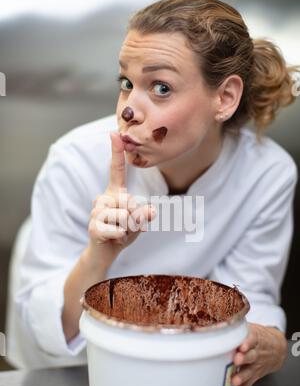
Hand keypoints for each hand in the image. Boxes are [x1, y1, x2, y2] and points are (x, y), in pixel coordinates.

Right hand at [87, 131, 155, 263]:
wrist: (105, 252)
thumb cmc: (123, 233)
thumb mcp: (138, 223)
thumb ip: (143, 215)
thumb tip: (150, 211)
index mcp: (115, 192)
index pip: (116, 170)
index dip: (116, 152)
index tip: (114, 133)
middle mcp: (103, 198)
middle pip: (130, 202)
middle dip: (135, 219)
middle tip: (125, 227)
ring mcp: (97, 211)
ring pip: (125, 216)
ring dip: (128, 229)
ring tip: (119, 233)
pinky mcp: (93, 226)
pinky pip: (117, 229)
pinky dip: (121, 237)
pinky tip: (114, 239)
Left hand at [231, 323, 287, 385]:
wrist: (276, 348)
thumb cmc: (256, 336)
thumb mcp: (250, 327)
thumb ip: (236, 327)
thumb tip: (216, 324)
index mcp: (254, 339)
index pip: (252, 339)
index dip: (247, 343)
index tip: (241, 345)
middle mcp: (255, 353)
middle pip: (251, 356)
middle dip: (244, 358)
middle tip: (236, 360)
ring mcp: (255, 366)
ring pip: (249, 372)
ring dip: (241, 377)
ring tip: (234, 381)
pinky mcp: (253, 376)